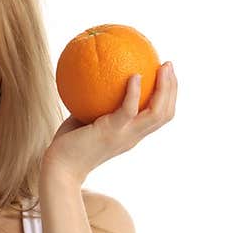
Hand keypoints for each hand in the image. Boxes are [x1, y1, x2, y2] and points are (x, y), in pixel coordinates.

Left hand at [41, 61, 176, 184]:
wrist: (60, 167)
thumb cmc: (69, 143)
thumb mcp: (86, 119)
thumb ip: (94, 102)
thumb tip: (93, 74)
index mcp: (132, 134)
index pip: (159, 116)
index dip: (168, 95)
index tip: (165, 73)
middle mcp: (133, 136)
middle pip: (165, 114)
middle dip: (172, 87)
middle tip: (168, 65)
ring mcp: (124, 136)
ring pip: (157, 114)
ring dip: (165, 88)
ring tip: (162, 67)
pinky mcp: (111, 132)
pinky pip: (128, 110)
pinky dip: (134, 93)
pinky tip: (135, 76)